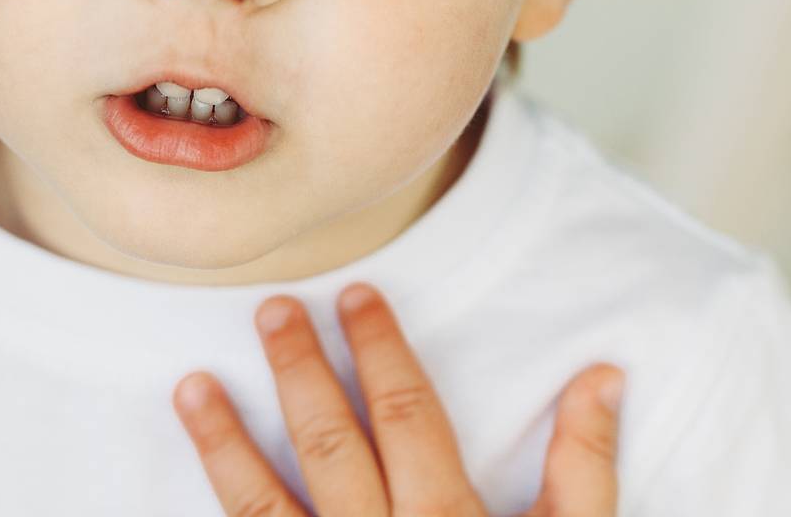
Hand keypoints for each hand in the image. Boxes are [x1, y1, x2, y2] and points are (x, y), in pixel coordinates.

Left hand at [173, 281, 624, 515]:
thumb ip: (586, 467)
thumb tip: (601, 373)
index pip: (406, 412)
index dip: (379, 347)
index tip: (354, 294)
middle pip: (330, 441)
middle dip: (298, 369)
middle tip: (271, 309)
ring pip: (262, 507)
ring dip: (223, 443)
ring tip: (191, 385)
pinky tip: (189, 494)